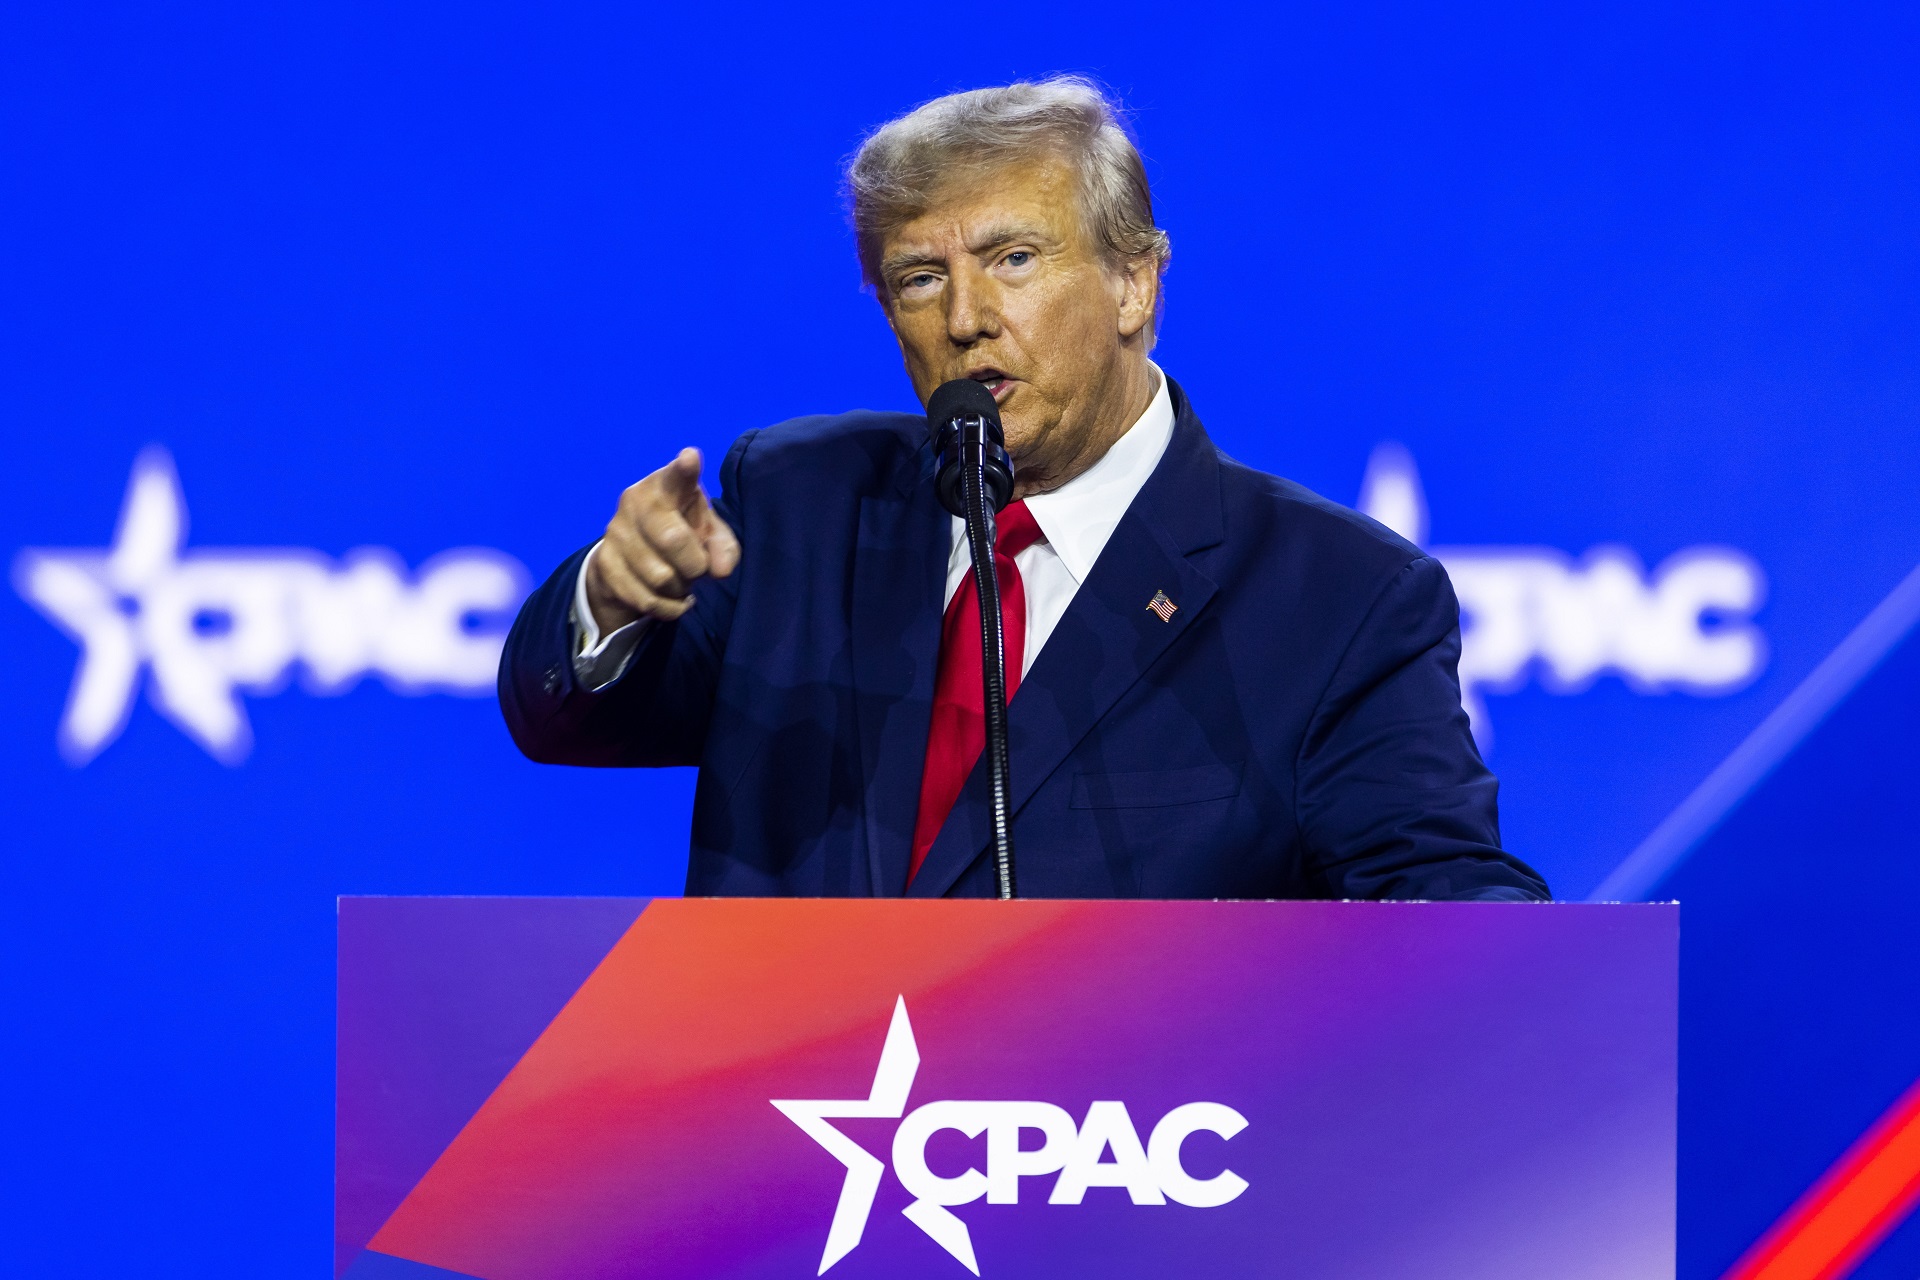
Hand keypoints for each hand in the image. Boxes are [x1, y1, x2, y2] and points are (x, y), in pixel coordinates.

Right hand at [585, 447, 740, 630]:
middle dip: (695, 564)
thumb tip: (721, 570)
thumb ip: (723, 547)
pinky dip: (669, 607)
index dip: (684, 469)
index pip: (676, 476)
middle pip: (672, 539)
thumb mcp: (708, 534)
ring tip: (681, 581)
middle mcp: (635, 501)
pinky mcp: (604, 563)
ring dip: (680, 587)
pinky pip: (646, 599)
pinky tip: (673, 599)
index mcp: (666, 485)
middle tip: (698, 568)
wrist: (630, 557)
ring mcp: (615, 532)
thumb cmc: (681, 533)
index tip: (690, 458)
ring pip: (660, 576)